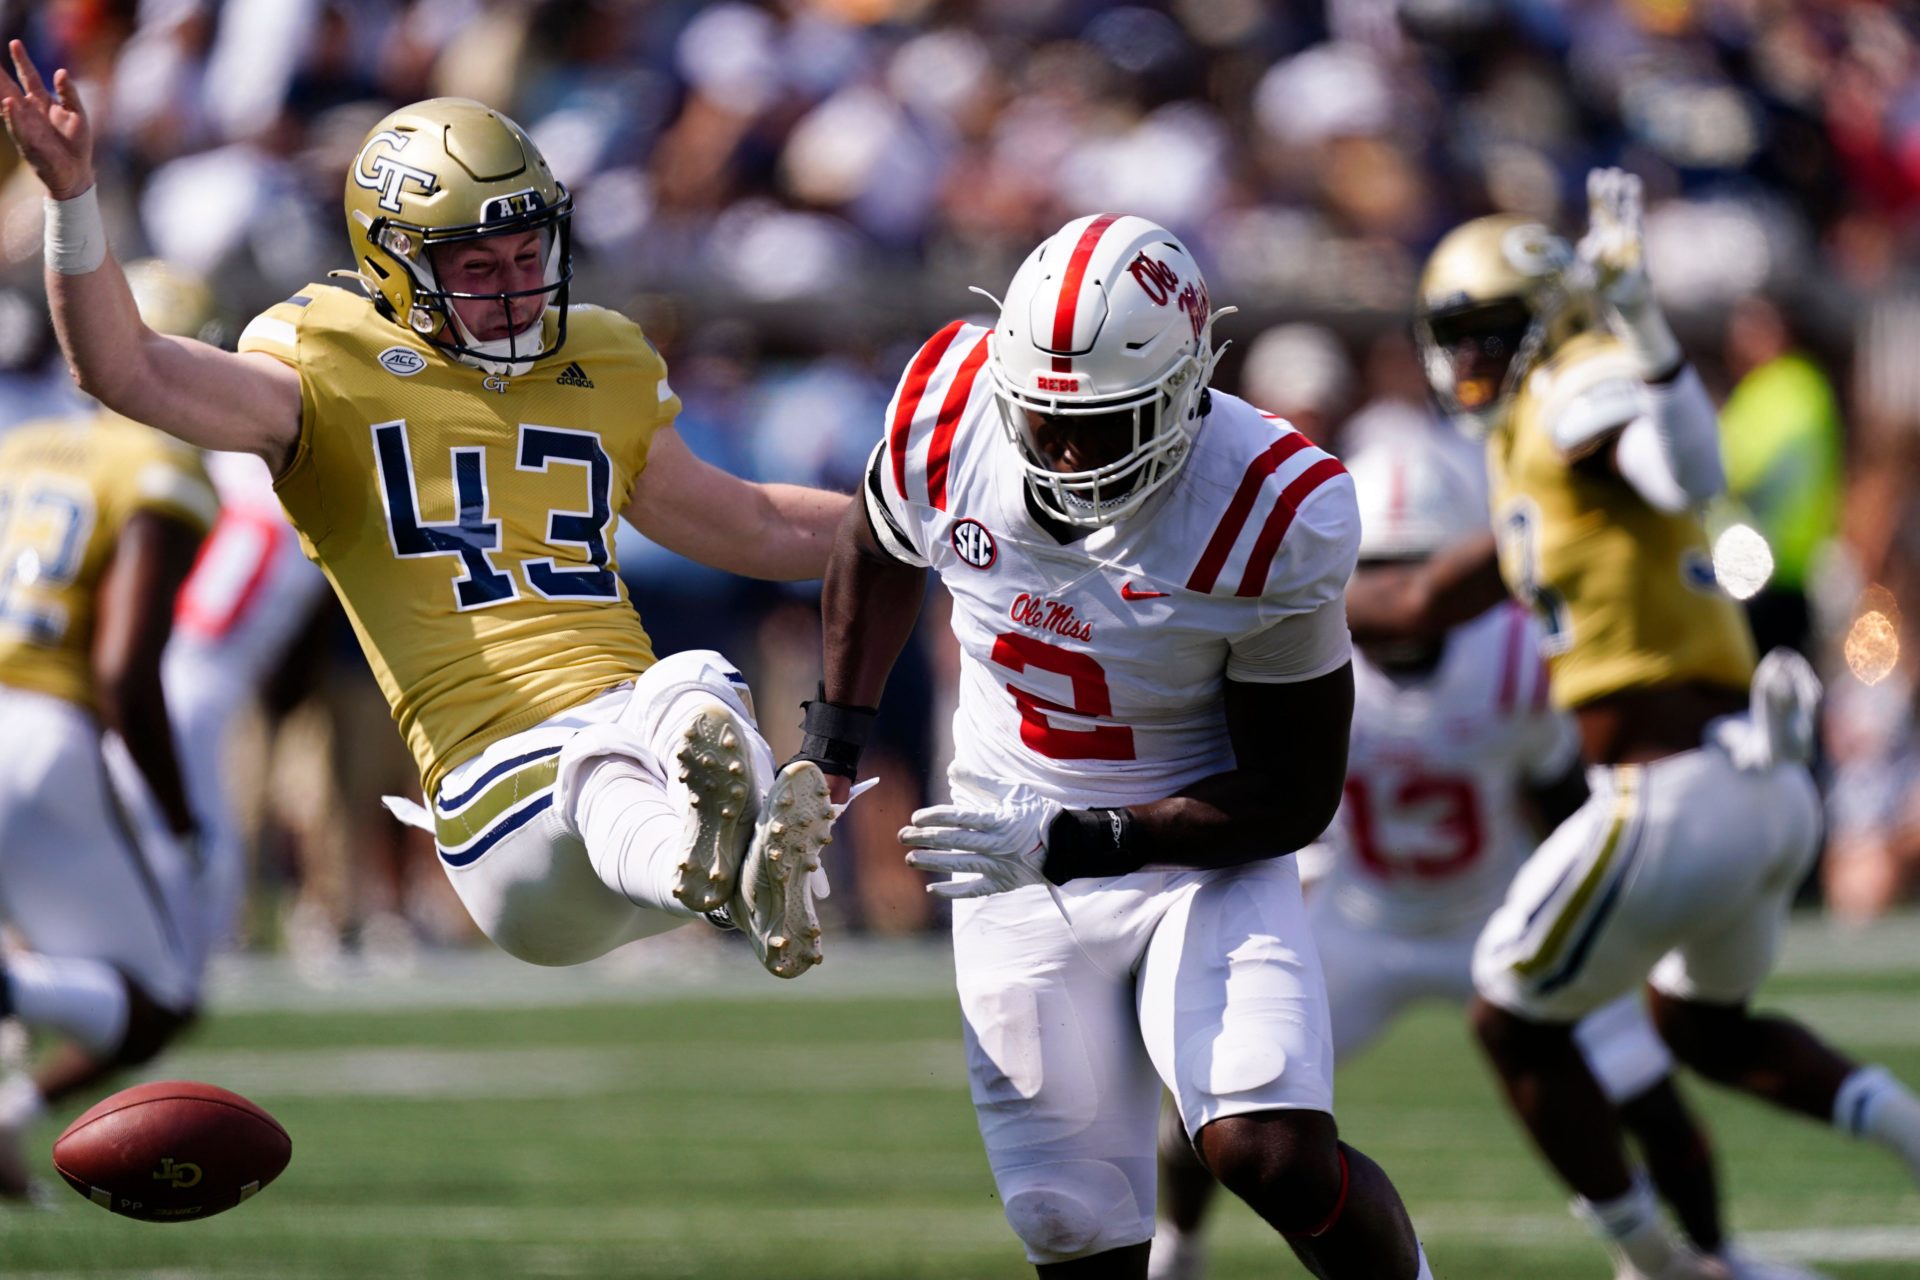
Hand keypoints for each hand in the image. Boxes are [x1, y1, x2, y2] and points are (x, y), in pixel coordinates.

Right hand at [0, 41, 94, 198]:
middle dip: (0, 74)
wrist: (77, 173)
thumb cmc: (75, 144)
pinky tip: (8, 104)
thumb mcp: (78, 113)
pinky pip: (19, 127)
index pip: (29, 77)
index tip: (15, 43)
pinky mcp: (29, 143)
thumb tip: (61, 71)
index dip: (22, 61)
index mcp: (42, 102)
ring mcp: (27, 127)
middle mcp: (30, 112)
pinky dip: (14, 116)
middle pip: (11, 88)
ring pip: (9, 106)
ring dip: (2, 92)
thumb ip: (69, 93)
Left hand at [900, 787, 1063, 899]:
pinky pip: (974, 890)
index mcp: (998, 820)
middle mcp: (995, 844)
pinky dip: (953, 891)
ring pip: (959, 865)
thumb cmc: (1037, 813)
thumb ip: (981, 782)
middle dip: (925, 838)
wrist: (1066, 844)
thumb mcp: (1013, 790)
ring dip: (932, 862)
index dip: (934, 817)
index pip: (959, 818)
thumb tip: (952, 768)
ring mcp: (998, 866)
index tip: (916, 817)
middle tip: (902, 836)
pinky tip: (932, 888)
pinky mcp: (1003, 883)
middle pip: (953, 841)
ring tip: (910, 859)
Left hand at [1576, 167, 1650, 311]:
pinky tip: (1637, 204)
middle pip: (1611, 208)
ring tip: (1628, 179)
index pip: (1597, 211)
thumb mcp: (1592, 273)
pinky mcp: (1639, 247)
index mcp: (1599, 238)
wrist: (1627, 299)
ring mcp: (1628, 239)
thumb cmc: (1607, 287)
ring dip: (1627, 198)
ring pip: (1627, 214)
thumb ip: (1589, 258)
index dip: (1597, 194)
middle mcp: (1614, 235)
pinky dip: (1636, 214)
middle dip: (1611, 191)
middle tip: (1611, 171)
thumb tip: (1586, 243)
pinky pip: (1638, 227)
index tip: (1597, 174)